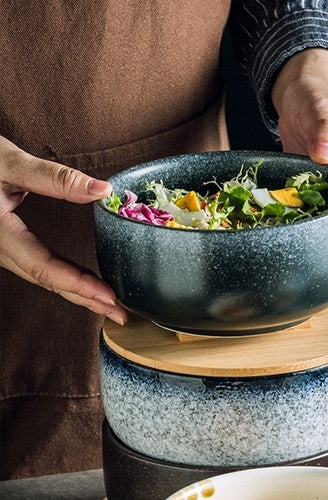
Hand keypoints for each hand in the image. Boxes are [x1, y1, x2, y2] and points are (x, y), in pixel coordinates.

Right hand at [0, 136, 127, 322]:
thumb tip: (102, 189)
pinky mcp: (8, 244)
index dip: (79, 285)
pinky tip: (87, 284)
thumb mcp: (8, 162)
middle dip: (86, 299)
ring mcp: (3, 249)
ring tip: (111, 305)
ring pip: (44, 278)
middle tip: (122, 315)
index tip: (110, 297)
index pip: (45, 268)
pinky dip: (66, 278)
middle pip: (48, 281)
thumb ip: (54, 178)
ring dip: (78, 292)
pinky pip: (40, 268)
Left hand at [271, 49, 327, 225]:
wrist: (302, 86)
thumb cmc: (318, 94)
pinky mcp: (304, 179)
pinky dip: (292, 209)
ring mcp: (323, 180)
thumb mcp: (322, 109)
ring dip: (308, 222)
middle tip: (309, 247)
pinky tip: (279, 220)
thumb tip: (324, 156)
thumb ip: (324, 131)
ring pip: (320, 209)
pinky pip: (301, 200)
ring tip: (293, 238)